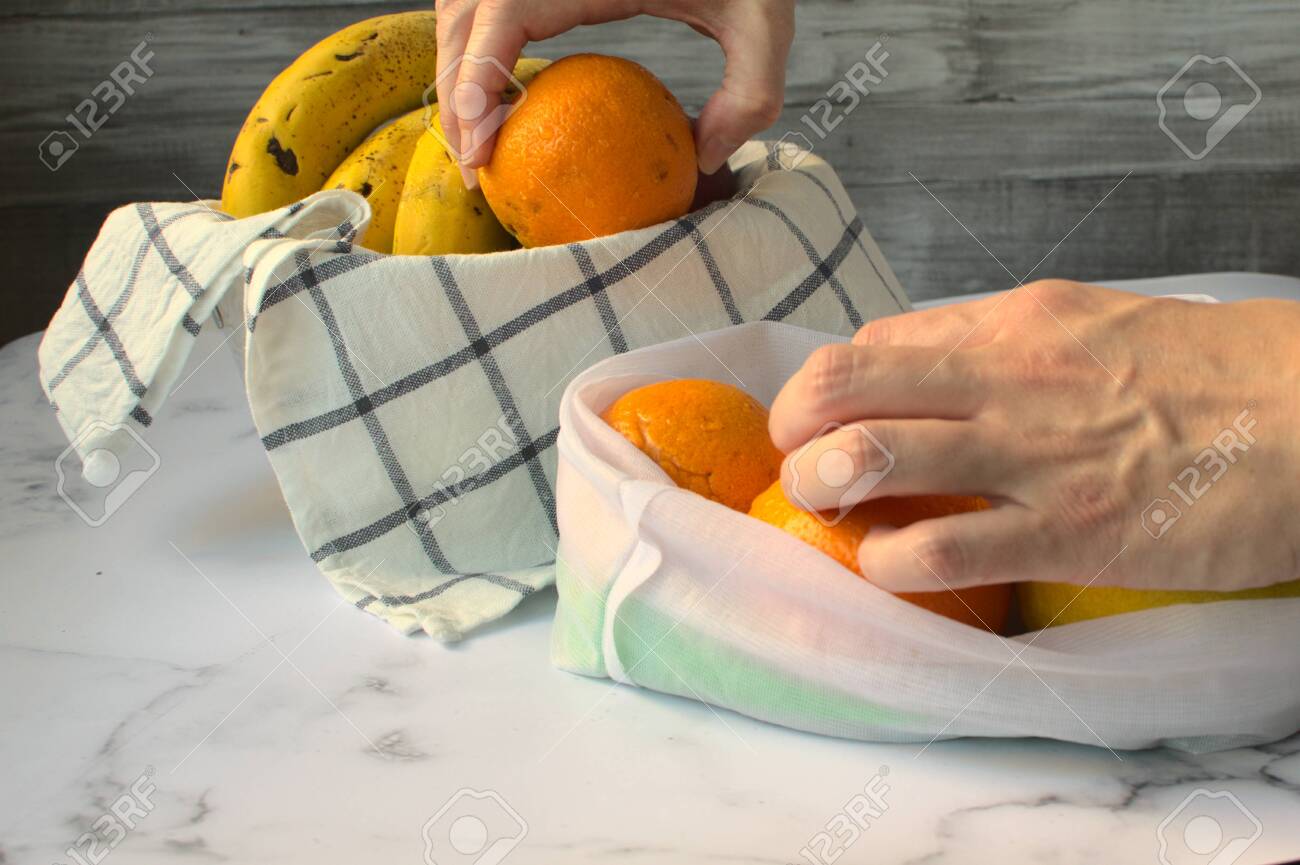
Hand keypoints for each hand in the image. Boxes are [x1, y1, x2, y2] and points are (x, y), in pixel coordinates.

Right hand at [434, 0, 794, 184]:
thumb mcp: (766, 21)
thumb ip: (752, 91)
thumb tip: (706, 159)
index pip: (503, 15)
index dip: (476, 78)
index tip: (479, 147)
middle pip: (463, 17)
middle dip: (455, 92)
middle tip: (473, 169)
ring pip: (462, 9)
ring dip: (457, 71)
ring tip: (477, 142)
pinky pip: (488, 7)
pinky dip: (476, 51)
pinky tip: (498, 103)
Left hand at [768, 281, 1299, 593]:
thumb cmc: (1218, 375)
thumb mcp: (1101, 327)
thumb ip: (1011, 348)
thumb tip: (931, 371)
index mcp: (1016, 324)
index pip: (876, 344)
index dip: (832, 390)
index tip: (829, 426)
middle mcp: (1006, 377)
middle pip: (842, 383)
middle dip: (792, 429)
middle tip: (797, 467)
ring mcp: (1031, 456)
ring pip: (870, 457)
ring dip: (820, 488)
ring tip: (825, 512)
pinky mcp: (1067, 534)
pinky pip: (939, 551)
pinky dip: (887, 564)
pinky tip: (886, 569)